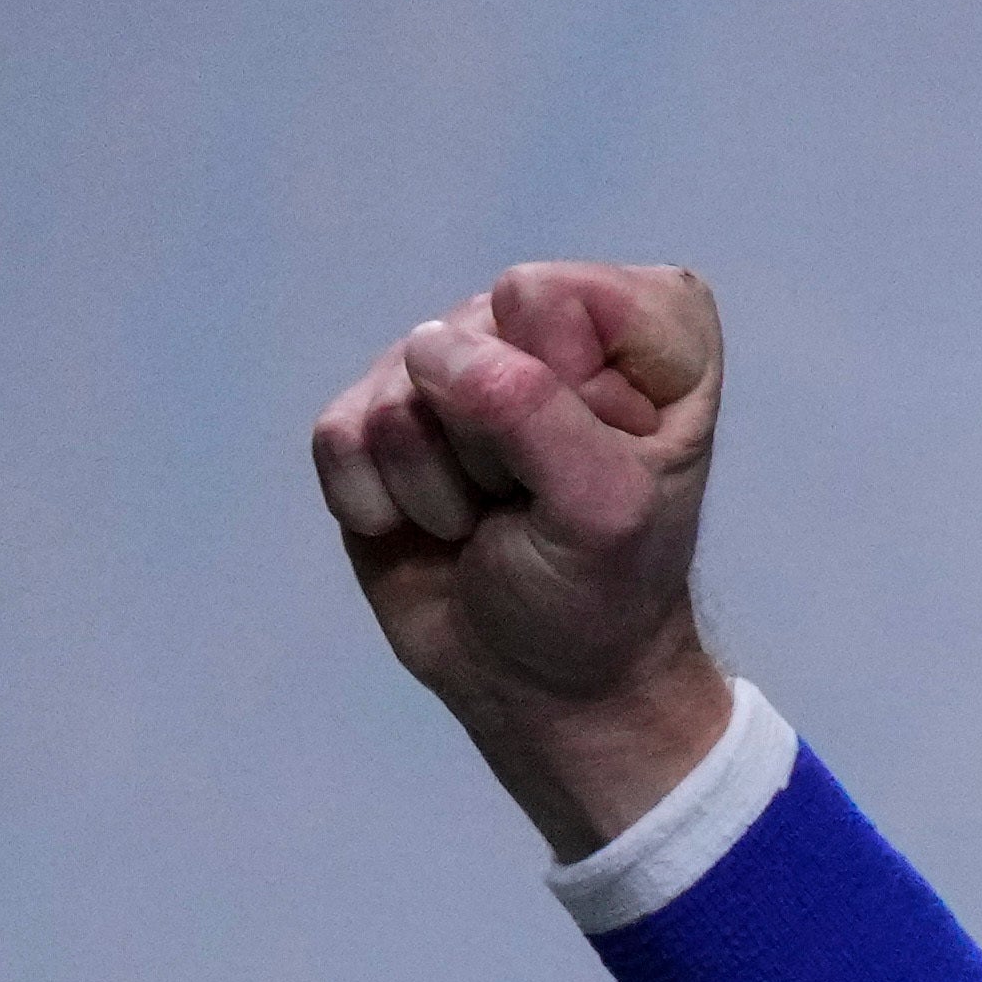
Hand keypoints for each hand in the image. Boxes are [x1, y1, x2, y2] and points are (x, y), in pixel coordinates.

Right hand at [310, 259, 735, 851]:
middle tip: (534, 503)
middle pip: (468, 337)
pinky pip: (338, 436)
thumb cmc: (603, 593)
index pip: (562, 296)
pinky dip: (376, 502)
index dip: (565, 384)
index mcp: (643, 337)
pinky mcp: (373, 421)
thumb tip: (431, 350)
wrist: (545, 685)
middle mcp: (543, 333)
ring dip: (436, 483)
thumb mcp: (605, 511)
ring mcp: (453, 371)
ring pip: (396, 388)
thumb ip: (535, 414)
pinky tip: (422, 529)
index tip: (602, 459)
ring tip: (485, 522)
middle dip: (492, 441)